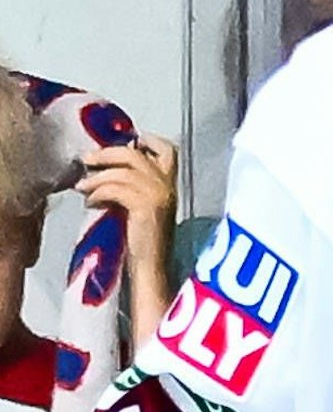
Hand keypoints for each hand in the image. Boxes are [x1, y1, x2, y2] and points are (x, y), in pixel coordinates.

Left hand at [75, 139, 179, 347]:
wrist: (152, 270)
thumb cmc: (144, 244)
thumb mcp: (143, 209)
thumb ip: (134, 190)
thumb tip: (104, 173)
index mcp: (171, 186)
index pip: (169, 151)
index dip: (149, 140)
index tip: (128, 141)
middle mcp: (169, 186)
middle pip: (137, 155)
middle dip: (108, 153)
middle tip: (86, 160)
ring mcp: (160, 196)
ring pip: (123, 171)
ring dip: (97, 177)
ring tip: (82, 187)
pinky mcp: (146, 208)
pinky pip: (116, 189)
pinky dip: (99, 193)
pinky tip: (91, 203)